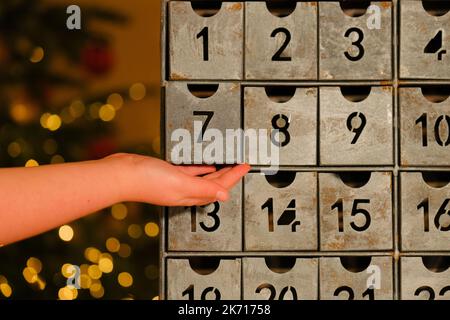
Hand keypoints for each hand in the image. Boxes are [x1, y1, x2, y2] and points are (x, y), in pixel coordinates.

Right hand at [107, 154, 250, 205]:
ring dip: (217, 173)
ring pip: (203, 178)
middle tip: (241, 165)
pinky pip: (190, 172)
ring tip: (228, 165)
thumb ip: (203, 188)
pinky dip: (200, 169)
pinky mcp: (167, 174)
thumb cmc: (147, 180)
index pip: (218, 187)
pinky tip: (205, 164)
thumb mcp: (180, 183)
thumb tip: (225, 195)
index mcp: (189, 195)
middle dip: (229, 176)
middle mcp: (184, 191)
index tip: (245, 167)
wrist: (122, 174)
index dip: (233, 178)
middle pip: (213, 184)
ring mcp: (176, 183)